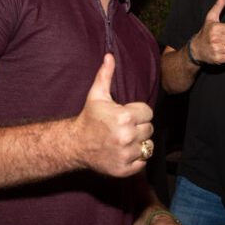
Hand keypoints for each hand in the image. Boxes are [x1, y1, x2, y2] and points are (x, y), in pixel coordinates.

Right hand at [74, 54, 153, 176]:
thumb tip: (110, 55)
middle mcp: (127, 136)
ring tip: (125, 139)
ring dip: (139, 143)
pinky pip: (143, 162)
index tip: (126, 115)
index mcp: (124, 117)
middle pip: (149, 129)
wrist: (75, 145)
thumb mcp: (97, 95)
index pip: (148, 113)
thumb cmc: (89, 118)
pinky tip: (124, 151)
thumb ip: (106, 74)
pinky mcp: (124, 169)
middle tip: (124, 127)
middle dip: (139, 127)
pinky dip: (136, 159)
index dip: (138, 113)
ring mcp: (126, 154)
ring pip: (148, 146)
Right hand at [189, 0, 224, 64]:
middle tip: (224, 40)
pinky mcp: (217, 59)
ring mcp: (216, 50)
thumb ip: (219, 4)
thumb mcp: (211, 17)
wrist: (196, 49)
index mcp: (215, 28)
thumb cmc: (206, 31)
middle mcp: (215, 39)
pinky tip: (222, 52)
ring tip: (223, 46)